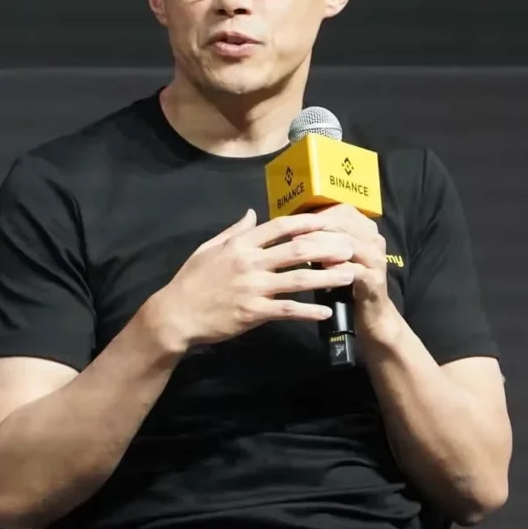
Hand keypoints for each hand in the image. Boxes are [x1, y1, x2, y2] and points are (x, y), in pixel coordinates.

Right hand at [147, 209, 357, 350]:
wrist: (176, 315)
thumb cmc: (191, 281)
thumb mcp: (208, 248)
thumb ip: (234, 231)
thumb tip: (253, 213)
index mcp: (241, 245)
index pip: (280, 227)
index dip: (307, 222)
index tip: (329, 220)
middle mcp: (250, 262)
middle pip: (296, 250)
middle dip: (327, 247)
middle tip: (351, 247)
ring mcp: (253, 288)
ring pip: (298, 279)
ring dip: (327, 277)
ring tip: (350, 276)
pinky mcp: (254, 312)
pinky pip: (287, 310)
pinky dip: (308, 311)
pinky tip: (326, 312)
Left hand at [296, 204, 394, 334]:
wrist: (370, 312)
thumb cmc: (345, 280)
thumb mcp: (334, 254)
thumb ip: (322, 237)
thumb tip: (292, 223)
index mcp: (365, 228)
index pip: (341, 211)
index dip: (317, 215)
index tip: (294, 220)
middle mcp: (374, 239)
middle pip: (343, 226)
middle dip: (315, 228)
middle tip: (291, 233)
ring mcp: (377, 259)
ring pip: (348, 245)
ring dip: (322, 245)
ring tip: (298, 248)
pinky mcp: (375, 280)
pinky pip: (355, 270)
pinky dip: (336, 268)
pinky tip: (319, 269)